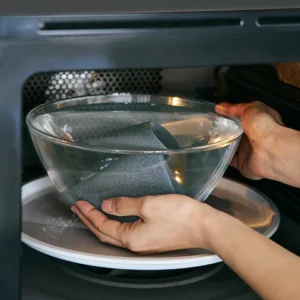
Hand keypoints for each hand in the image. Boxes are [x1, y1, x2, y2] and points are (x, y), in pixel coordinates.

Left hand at [71, 195, 217, 253]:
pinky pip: (126, 232)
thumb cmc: (180, 215)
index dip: (89, 213)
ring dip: (101, 222)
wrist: (204, 226)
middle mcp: (135, 244)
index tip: (79, 203)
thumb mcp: (148, 205)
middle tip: (78, 209)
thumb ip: (124, 205)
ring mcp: (144, 243)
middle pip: (105, 234)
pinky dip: (114, 224)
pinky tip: (115, 217)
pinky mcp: (152, 238)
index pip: (102, 225)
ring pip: (114, 234)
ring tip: (90, 213)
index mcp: (131, 238)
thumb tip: (107, 205)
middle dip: (89, 221)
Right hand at [216, 101, 283, 179]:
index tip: (217, 112)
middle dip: (224, 129)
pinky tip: (214, 152)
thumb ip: (235, 108)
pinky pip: (230, 160)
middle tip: (211, 125)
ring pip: (232, 146)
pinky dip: (222, 158)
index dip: (229, 114)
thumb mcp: (250, 109)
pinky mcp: (243, 163)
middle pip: (235, 131)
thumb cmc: (265, 127)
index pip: (242, 116)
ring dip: (222, 143)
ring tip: (209, 138)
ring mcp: (249, 151)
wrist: (270, 151)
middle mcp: (254, 136)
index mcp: (258, 122)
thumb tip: (221, 107)